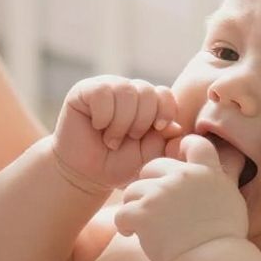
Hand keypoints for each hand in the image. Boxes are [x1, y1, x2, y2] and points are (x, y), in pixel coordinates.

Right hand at [53, 76, 181, 193]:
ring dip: (120, 122)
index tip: (159, 129)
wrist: (84, 173)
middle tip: (128, 139)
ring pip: (126, 92)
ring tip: (111, 139)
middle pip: (147, 91)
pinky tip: (97, 126)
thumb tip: (175, 127)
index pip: (164, 94)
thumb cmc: (117, 164)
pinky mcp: (85, 90)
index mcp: (146, 103)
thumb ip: (165, 142)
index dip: (165, 110)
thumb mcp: (148, 157)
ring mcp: (107, 87)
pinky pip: (103, 92)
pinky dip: (103, 115)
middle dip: (141, 121)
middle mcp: (127, 91)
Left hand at [114, 133, 248, 260]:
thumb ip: (219, 182)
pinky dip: (124, 225)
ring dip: (134, 206)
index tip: (177, 159)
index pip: (195, 143)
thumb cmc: (223, 239)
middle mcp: (183, 176)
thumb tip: (217, 172)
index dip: (183, 147)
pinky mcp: (142, 213)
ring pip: (132, 190)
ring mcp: (160, 193)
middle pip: (152, 166)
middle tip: (152, 206)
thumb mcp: (231, 200)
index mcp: (206, 172)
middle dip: (149, 184)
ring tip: (142, 226)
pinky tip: (131, 234)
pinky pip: (122, 213)